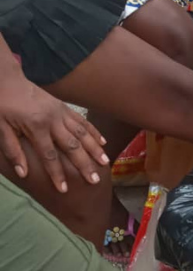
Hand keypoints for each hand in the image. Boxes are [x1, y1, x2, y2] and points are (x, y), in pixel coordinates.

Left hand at [0, 65, 108, 192]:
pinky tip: (102, 142)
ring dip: (94, 148)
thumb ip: (13, 150)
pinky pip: (82, 121)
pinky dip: (93, 132)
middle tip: (94, 179)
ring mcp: (62, 113)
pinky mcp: (65, 108)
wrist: (8, 81)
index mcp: (36, 127)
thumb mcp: (0, 128)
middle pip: (72, 146)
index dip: (57, 174)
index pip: (49, 156)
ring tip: (104, 162)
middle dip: (84, 164)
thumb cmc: (2, 106)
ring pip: (82, 133)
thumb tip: (24, 173)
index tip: (65, 189)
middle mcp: (54, 120)